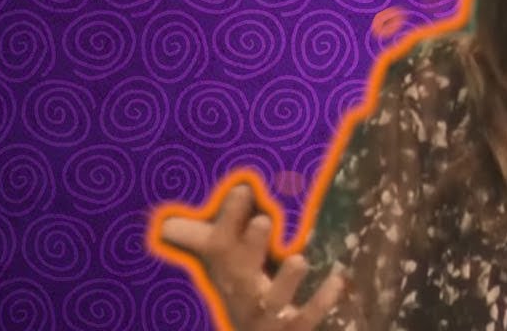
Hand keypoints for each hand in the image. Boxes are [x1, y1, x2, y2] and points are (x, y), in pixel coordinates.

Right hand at [154, 183, 344, 330]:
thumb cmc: (241, 288)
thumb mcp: (221, 261)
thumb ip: (201, 235)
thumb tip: (169, 215)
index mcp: (226, 270)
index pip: (220, 243)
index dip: (229, 218)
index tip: (242, 189)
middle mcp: (242, 291)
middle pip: (242, 271)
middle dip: (251, 247)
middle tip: (263, 221)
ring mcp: (265, 314)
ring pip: (272, 300)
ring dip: (285, 281)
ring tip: (299, 260)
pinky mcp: (290, 329)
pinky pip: (304, 319)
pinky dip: (321, 301)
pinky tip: (337, 279)